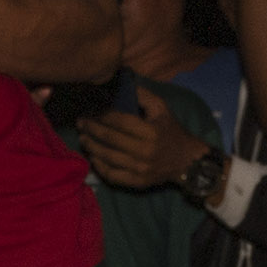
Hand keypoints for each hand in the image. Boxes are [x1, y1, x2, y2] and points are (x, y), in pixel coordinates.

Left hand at [78, 88, 211, 192]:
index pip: (120, 122)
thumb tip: (121, 85)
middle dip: (92, 129)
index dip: (102, 115)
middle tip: (80, 123)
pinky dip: (99, 166)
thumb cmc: (171, 131)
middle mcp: (144, 151)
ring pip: (108, 157)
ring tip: (83, 138)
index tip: (91, 111)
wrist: (187, 161)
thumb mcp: (162, 109)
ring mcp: (140, 168)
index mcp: (150, 131)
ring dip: (91, 147)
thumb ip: (143, 96)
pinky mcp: (137, 181)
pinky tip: (93, 157)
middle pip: (110, 139)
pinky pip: (112, 175)